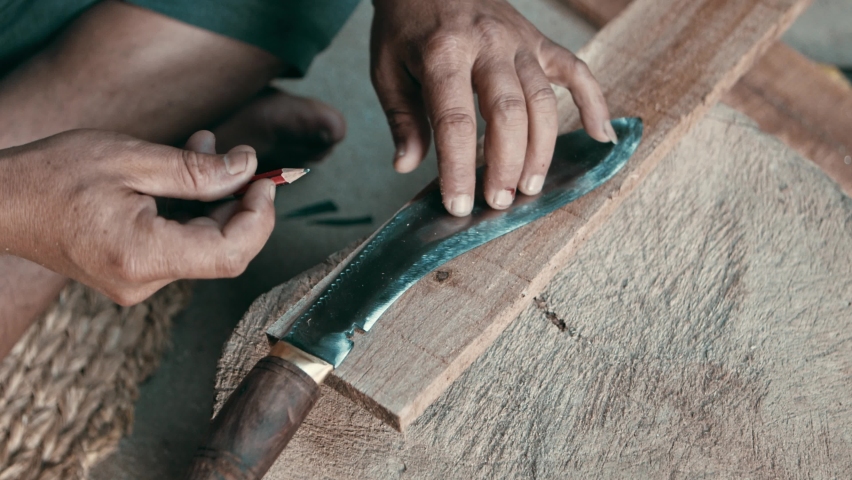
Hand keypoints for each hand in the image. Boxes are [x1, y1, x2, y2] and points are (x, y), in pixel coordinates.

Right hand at [0, 129, 275, 304]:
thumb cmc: (53, 176)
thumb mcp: (132, 159)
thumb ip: (198, 171)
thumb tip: (248, 168)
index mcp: (143, 256)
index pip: (230, 253)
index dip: (259, 218)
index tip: (265, 181)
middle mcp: (143, 281)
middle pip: (221, 250)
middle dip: (240, 203)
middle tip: (242, 159)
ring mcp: (137, 282)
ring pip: (202, 244)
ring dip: (215, 199)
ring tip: (206, 148)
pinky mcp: (132, 273)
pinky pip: (179, 243)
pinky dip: (191, 209)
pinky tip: (184, 172)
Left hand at [371, 0, 616, 215]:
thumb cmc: (406, 25)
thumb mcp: (387, 69)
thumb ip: (402, 118)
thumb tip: (407, 166)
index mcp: (443, 52)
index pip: (455, 120)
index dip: (458, 168)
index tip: (458, 204)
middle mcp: (487, 44)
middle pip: (508, 112)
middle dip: (506, 163)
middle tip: (499, 201)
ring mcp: (518, 41)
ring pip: (542, 99)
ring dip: (540, 149)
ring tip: (528, 187)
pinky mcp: (538, 40)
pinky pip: (575, 70)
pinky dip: (593, 102)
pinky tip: (599, 135)